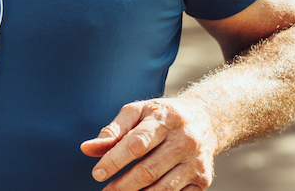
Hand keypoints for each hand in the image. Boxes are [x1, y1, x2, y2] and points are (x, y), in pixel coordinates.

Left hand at [80, 98, 217, 190]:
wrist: (206, 119)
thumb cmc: (163, 116)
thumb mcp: (137, 112)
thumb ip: (112, 131)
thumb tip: (87, 149)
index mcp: (165, 119)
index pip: (136, 144)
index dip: (114, 161)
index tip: (97, 173)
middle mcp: (185, 140)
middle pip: (148, 170)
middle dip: (122, 185)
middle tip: (106, 190)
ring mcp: (196, 162)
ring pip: (163, 189)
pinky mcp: (204, 179)